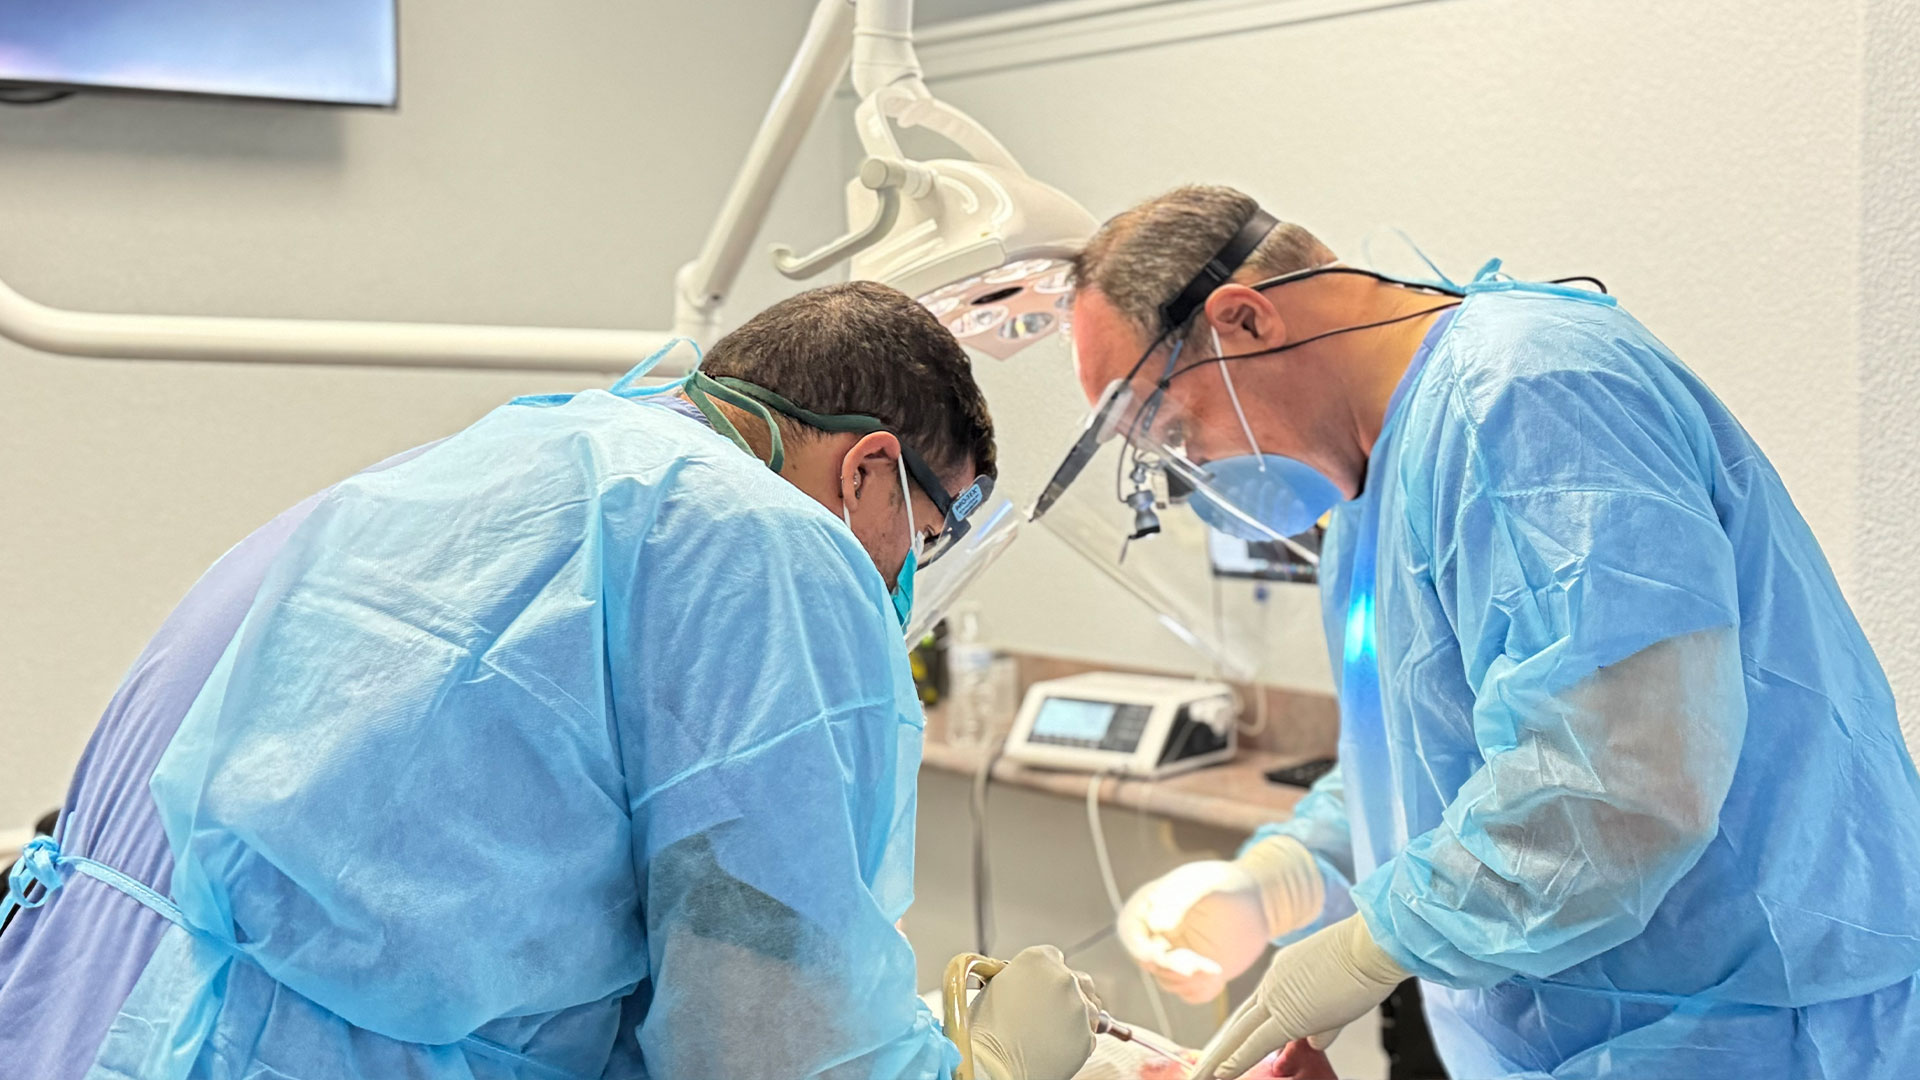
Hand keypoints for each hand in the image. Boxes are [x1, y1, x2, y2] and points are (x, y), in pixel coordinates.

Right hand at [967, 945, 1100, 1079]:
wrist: (993, 1067)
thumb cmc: (985, 1031)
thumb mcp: (995, 986)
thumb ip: (1020, 976)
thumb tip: (1029, 982)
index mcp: (1038, 959)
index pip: (1054, 957)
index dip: (1046, 975)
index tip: (1042, 987)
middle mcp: (1063, 978)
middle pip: (1079, 979)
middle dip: (1068, 993)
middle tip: (1050, 1011)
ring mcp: (1079, 1007)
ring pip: (1089, 1007)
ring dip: (1075, 1016)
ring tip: (1050, 1032)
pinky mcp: (1088, 1036)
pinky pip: (1088, 1034)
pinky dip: (1076, 1040)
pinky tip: (1053, 1045)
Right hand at [1117, 838, 1322, 1003]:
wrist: (1256, 902)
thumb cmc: (1225, 884)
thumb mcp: (1203, 884)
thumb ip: (1178, 901)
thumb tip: (1155, 925)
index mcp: (1149, 907)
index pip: (1130, 931)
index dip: (1138, 947)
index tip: (1156, 956)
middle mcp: (1157, 935)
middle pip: (1149, 961)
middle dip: (1172, 967)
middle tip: (1202, 964)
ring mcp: (1175, 957)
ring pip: (1168, 981)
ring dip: (1190, 980)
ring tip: (1216, 968)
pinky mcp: (1194, 975)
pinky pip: (1190, 994)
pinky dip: (1202, 990)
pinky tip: (1218, 977)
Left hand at [1190, 915, 1405, 1078]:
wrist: (1372, 945)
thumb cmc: (1366, 962)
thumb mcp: (1339, 993)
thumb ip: (1323, 1021)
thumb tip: (1315, 1041)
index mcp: (1283, 974)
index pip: (1254, 1010)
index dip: (1237, 1031)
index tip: (1223, 1046)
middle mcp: (1273, 983)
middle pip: (1239, 1023)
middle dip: (1218, 1048)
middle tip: (1199, 1067)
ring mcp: (1278, 997)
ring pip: (1239, 1034)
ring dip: (1218, 1059)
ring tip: (1199, 1076)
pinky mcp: (1290, 1015)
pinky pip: (1256, 1043)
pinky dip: (1236, 1060)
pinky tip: (1220, 1074)